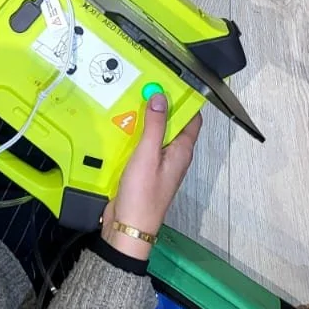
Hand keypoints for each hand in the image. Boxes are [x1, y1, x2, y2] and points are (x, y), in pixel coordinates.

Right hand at [102, 94, 200, 260]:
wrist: (127, 227)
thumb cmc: (143, 195)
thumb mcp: (148, 155)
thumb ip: (154, 126)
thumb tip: (161, 97)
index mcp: (181, 151)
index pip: (191, 119)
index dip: (184, 100)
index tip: (171, 82)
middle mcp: (172, 155)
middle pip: (169, 124)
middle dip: (158, 106)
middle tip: (143, 86)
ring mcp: (157, 163)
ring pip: (152, 134)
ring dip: (142, 120)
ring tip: (127, 101)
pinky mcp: (141, 169)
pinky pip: (139, 146)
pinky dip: (131, 134)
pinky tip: (117, 125)